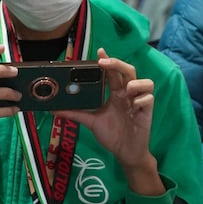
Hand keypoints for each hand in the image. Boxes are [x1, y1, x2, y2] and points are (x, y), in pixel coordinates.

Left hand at [57, 50, 160, 194]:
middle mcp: (127, 94)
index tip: (99, 51)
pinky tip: (135, 108)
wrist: (125, 152)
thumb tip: (53, 109)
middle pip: (128, 71)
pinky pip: (149, 99)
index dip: (108, 60)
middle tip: (104, 62)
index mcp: (115, 93)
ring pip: (145, 82)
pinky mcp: (147, 112)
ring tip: (126, 90)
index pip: (113, 72)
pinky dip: (142, 100)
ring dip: (135, 83)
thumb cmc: (112, 134)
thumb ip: (75, 113)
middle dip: (117, 63)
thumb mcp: (91, 122)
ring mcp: (138, 102)